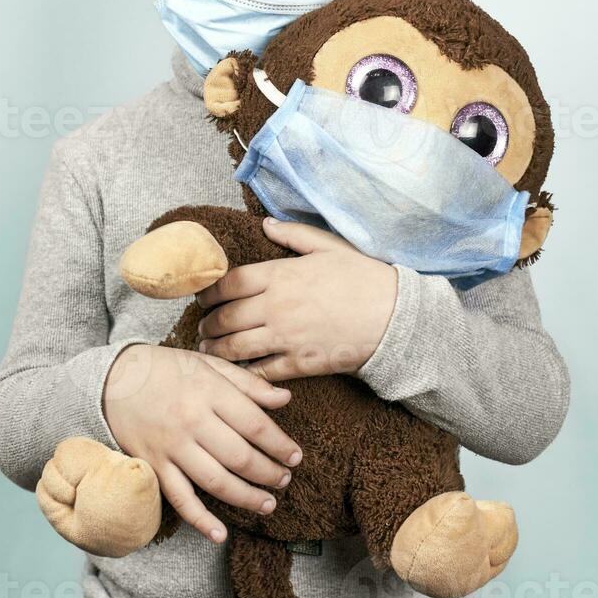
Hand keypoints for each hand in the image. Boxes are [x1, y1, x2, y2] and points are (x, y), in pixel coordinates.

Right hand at [102, 343, 301, 544]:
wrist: (113, 379)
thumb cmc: (167, 369)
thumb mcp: (208, 365)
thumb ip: (248, 383)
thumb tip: (285, 399)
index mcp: (209, 392)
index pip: (254, 424)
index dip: (279, 444)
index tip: (295, 456)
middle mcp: (192, 421)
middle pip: (240, 456)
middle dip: (268, 473)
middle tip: (284, 479)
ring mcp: (172, 446)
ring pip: (215, 482)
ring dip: (246, 498)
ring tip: (268, 504)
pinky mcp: (154, 466)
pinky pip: (179, 499)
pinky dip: (200, 520)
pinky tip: (220, 534)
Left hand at [197, 218, 397, 381]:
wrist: (394, 318)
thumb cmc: (363, 278)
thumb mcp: (329, 247)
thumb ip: (293, 234)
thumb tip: (265, 224)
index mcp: (281, 275)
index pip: (230, 283)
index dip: (210, 291)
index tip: (203, 296)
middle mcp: (276, 307)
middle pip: (226, 317)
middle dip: (208, 323)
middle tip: (202, 325)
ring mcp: (286, 338)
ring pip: (236, 347)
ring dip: (216, 349)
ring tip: (208, 349)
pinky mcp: (299, 364)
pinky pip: (261, 372)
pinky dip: (243, 373)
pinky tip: (236, 370)